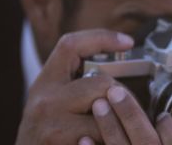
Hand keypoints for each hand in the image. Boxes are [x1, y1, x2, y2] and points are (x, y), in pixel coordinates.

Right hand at [15, 29, 134, 144]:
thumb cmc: (44, 138)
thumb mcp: (51, 106)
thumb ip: (76, 88)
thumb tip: (120, 79)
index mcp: (44, 85)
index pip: (70, 46)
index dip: (102, 37)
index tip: (127, 41)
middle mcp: (45, 102)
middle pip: (101, 83)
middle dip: (121, 97)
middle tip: (127, 110)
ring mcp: (53, 127)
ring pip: (107, 115)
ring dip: (119, 124)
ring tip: (122, 130)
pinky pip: (101, 139)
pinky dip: (110, 140)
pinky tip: (109, 141)